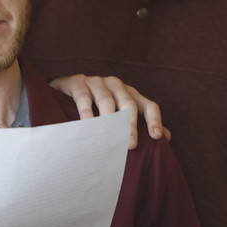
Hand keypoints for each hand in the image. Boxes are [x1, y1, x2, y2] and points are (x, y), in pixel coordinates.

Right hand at [49, 74, 170, 149]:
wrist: (61, 91)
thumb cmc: (93, 108)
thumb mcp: (116, 114)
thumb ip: (139, 124)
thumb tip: (165, 136)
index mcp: (129, 93)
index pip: (148, 105)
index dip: (154, 120)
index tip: (156, 137)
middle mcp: (115, 84)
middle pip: (128, 104)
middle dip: (130, 126)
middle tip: (130, 145)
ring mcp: (96, 81)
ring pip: (107, 100)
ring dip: (108, 121)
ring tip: (108, 138)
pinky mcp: (77, 81)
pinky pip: (84, 97)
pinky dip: (86, 112)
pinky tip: (87, 125)